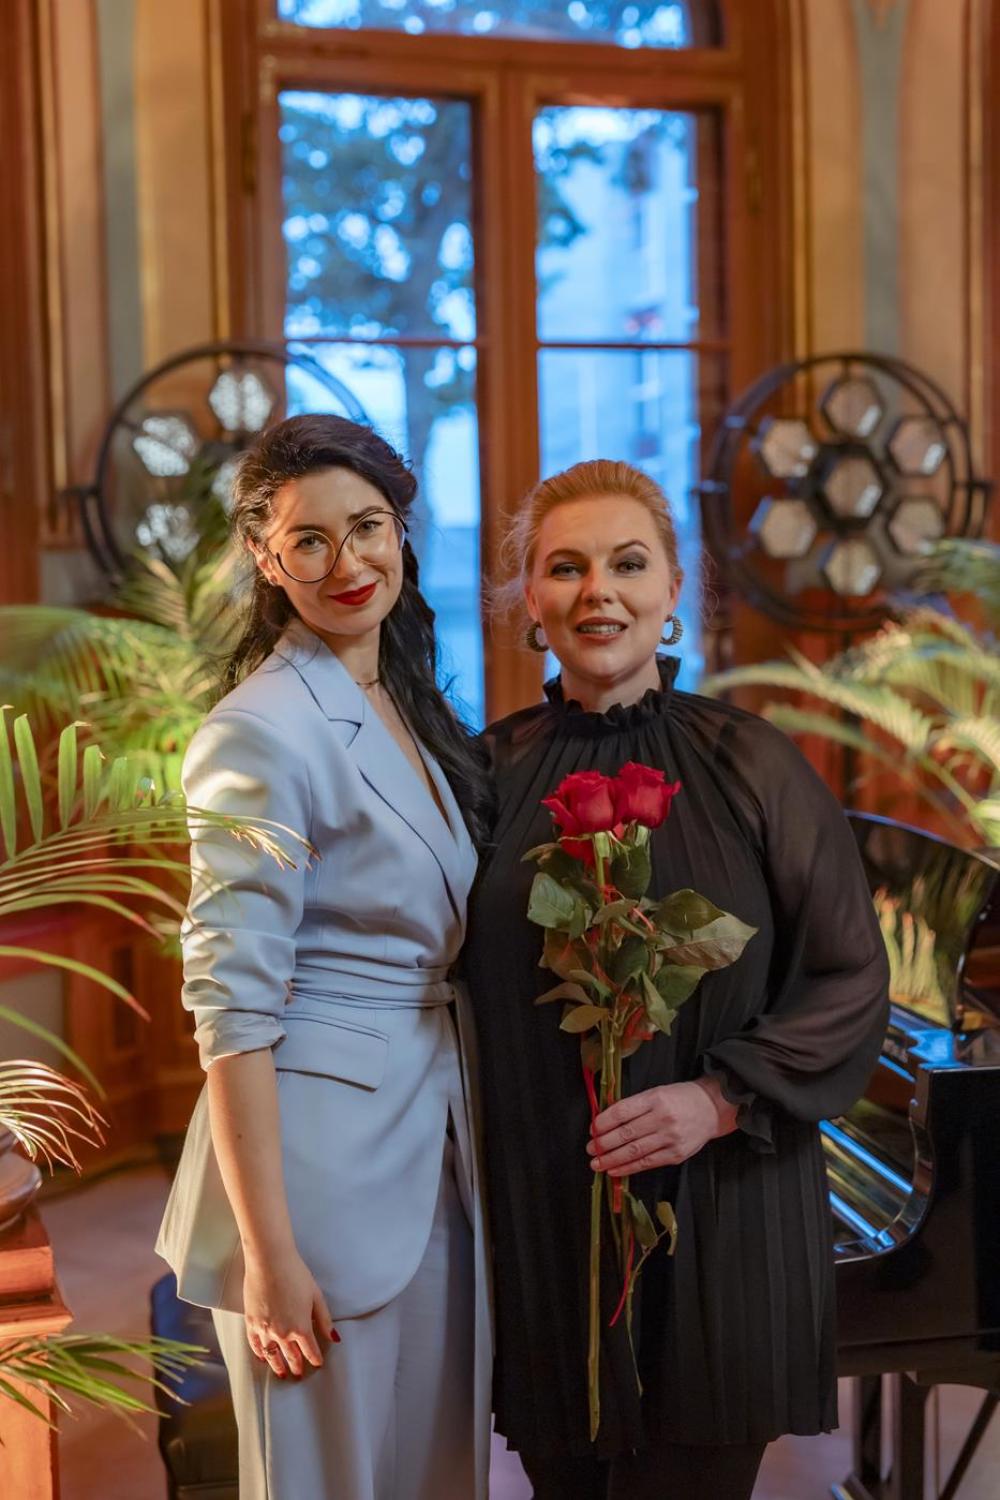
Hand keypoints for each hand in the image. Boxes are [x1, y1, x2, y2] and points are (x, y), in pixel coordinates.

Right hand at [242, 1246, 338, 1378]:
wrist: (269, 1261)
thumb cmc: (295, 1274)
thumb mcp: (316, 1296)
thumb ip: (324, 1320)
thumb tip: (333, 1337)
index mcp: (301, 1327)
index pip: (310, 1351)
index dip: (315, 1359)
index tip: (317, 1363)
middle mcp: (282, 1333)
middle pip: (291, 1356)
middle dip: (296, 1366)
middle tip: (298, 1374)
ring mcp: (265, 1329)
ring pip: (272, 1355)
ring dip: (278, 1366)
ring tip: (282, 1374)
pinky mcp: (251, 1322)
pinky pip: (255, 1344)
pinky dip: (260, 1354)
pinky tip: (263, 1358)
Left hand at [587, 1077, 737, 1175]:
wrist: (712, 1109)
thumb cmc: (681, 1098)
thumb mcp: (657, 1092)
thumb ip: (635, 1106)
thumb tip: (606, 1120)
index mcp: (655, 1098)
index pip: (622, 1111)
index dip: (604, 1122)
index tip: (593, 1129)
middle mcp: (662, 1118)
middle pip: (626, 1133)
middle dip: (604, 1143)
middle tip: (590, 1148)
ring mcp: (670, 1138)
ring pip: (634, 1151)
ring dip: (612, 1159)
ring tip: (596, 1163)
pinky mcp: (675, 1155)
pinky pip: (647, 1163)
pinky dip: (628, 1168)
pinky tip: (615, 1170)